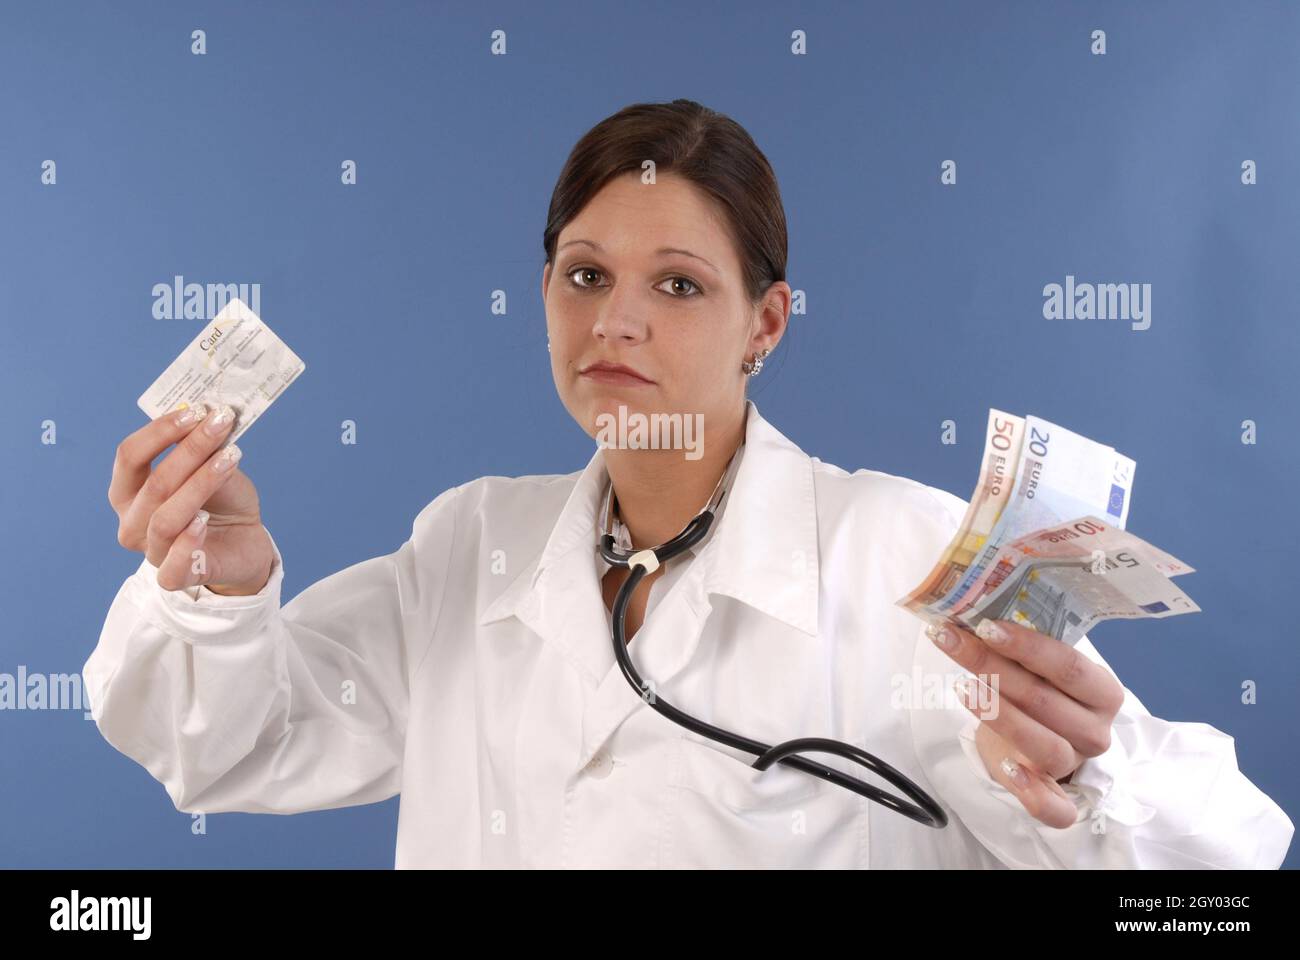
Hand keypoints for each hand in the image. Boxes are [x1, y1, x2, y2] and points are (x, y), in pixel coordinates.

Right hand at [109, 402, 273, 595]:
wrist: (245, 542)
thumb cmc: (221, 502)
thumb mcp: (213, 468)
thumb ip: (204, 449)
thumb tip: (208, 414)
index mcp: (128, 492)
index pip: (129, 456)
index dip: (160, 431)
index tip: (195, 412)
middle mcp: (132, 522)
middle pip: (154, 484)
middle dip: (190, 450)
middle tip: (221, 425)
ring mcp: (151, 552)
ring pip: (166, 518)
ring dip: (200, 484)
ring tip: (230, 459)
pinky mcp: (175, 577)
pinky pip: (173, 566)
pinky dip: (187, 542)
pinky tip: (204, 521)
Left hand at [925, 617, 1125, 828]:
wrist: (1036, 740)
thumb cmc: (1038, 692)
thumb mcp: (1037, 667)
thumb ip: (1018, 646)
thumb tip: (969, 613)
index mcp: (1101, 691)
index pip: (1069, 666)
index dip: (1027, 646)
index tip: (985, 626)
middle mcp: (1095, 729)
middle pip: (1045, 700)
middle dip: (993, 668)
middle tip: (951, 642)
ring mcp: (1078, 765)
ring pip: (1046, 747)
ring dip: (1002, 717)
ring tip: (963, 690)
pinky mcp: (1060, 798)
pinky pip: (1055, 808)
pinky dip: (1032, 792)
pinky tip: (1006, 767)